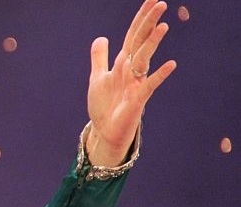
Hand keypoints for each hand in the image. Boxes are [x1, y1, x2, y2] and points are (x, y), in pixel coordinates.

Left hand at [86, 0, 176, 165]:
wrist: (105, 131)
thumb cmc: (105, 105)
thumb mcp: (97, 77)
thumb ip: (100, 58)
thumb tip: (101, 37)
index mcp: (123, 63)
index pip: (133, 35)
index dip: (140, 18)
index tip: (151, 0)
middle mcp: (132, 70)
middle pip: (140, 42)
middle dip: (148, 23)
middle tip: (160, 3)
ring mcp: (136, 83)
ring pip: (144, 58)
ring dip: (152, 43)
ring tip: (162, 26)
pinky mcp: (138, 99)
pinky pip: (150, 85)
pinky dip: (159, 75)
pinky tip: (171, 64)